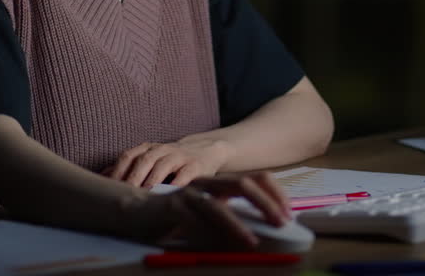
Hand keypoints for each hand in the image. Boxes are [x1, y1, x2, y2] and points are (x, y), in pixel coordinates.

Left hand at [106, 138, 230, 187]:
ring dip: (152, 180)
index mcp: (148, 148)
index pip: (128, 156)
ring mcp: (179, 156)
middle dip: (133, 177)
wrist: (206, 150)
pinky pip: (185, 175)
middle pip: (144, 160)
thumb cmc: (171, 161)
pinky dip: (176, 184)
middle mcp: (162, 149)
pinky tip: (169, 195)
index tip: (109, 188)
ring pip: (163, 165)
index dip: (118, 171)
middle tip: (125, 194)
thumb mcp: (150, 159)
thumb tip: (103, 176)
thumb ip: (129, 167)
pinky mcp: (195, 165)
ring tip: (144, 195)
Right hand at [128, 173, 289, 249]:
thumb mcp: (208, 217)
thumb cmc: (177, 216)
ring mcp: (189, 193)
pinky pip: (191, 221)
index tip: (290, 213)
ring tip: (252, 242)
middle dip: (264, 203)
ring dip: (236, 225)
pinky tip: (216, 247)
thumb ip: (229, 220)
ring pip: (216, 205)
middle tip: (282, 222)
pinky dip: (205, 236)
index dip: (275, 192)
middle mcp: (207, 183)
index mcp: (220, 184)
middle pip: (241, 184)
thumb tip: (260, 236)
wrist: (134, 210)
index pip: (256, 178)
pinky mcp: (171, 206)